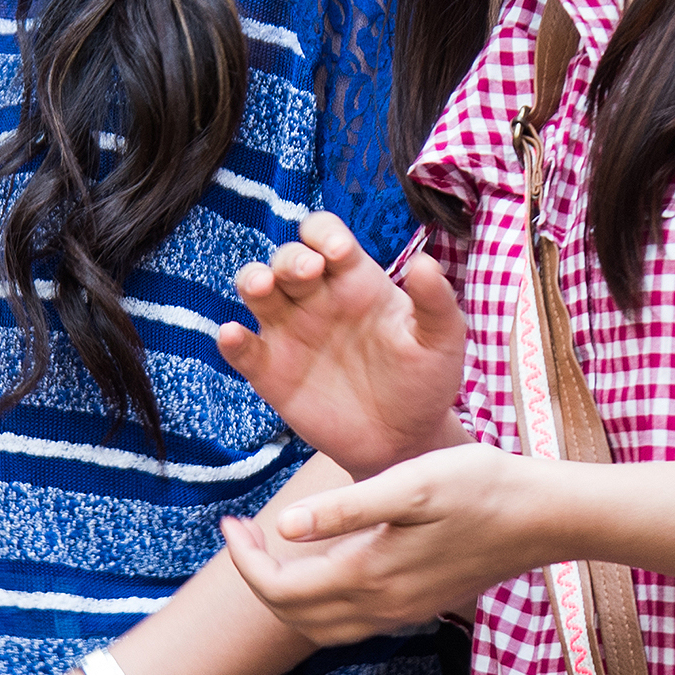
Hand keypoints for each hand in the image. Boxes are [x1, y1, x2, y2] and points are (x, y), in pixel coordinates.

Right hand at [215, 212, 469, 474]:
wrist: (405, 442)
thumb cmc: (425, 382)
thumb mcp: (442, 340)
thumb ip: (436, 301)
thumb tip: (425, 262)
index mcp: (355, 280)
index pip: (325, 235)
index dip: (324, 233)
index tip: (338, 250)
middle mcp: (316, 299)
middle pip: (287, 258)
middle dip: (291, 258)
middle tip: (308, 272)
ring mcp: (290, 333)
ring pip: (257, 290)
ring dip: (252, 280)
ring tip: (261, 287)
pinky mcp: (271, 373)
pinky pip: (243, 349)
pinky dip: (232, 340)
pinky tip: (233, 336)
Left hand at [218, 447, 552, 641]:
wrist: (544, 518)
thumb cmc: (481, 486)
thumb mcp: (411, 483)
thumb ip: (346, 508)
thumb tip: (286, 525)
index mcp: (371, 575)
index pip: (281, 589)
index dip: (244, 560)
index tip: (230, 521)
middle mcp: (382, 606)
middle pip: (294, 616)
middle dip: (255, 578)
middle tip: (242, 531)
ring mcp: (402, 612)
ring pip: (321, 627)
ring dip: (285, 595)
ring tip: (270, 549)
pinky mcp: (419, 606)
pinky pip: (352, 623)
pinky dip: (320, 602)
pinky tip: (323, 563)